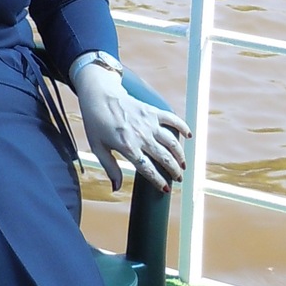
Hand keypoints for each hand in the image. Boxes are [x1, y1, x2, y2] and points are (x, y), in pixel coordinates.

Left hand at [72, 63, 190, 194]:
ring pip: (172, 142)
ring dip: (180, 155)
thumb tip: (116, 188)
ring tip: (182, 164)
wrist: (99, 96)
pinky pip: (172, 119)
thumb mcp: (98, 148)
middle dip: (174, 171)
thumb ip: (110, 168)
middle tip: (178, 178)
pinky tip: (188, 135)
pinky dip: (182, 126)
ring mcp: (149, 123)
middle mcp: (141, 136)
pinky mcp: (152, 111)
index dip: (158, 181)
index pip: (147, 169)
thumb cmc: (96, 123)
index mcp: (127, 147)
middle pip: (164, 158)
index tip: (165, 189)